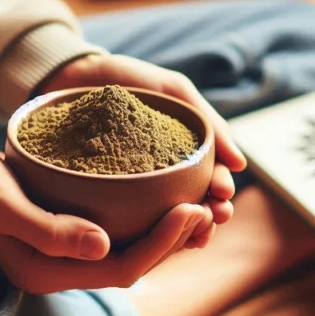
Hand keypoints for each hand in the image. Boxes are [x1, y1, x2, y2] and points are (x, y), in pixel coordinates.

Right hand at [0, 143, 210, 294]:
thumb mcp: (4, 202)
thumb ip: (49, 230)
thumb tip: (104, 246)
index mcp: (49, 274)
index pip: (123, 269)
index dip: (163, 245)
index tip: (192, 210)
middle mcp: (63, 272)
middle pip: (135, 266)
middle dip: (176, 242)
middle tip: (208, 208)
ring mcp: (66, 257)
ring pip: (130, 253)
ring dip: (167, 236)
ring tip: (200, 207)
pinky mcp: (69, 236)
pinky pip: (119, 237)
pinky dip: (146, 223)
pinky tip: (165, 200)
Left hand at [44, 54, 246, 247]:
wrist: (71, 74)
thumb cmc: (126, 80)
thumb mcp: (172, 92)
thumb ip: (207, 121)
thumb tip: (242, 164)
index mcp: (181, 155)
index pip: (210, 180)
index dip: (220, 191)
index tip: (222, 194)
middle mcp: (161, 176)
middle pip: (192, 204)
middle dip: (208, 215)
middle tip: (213, 218)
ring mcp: (133, 189)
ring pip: (164, 218)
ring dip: (184, 230)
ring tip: (193, 236)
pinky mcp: (104, 196)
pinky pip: (126, 220)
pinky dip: (144, 233)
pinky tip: (152, 240)